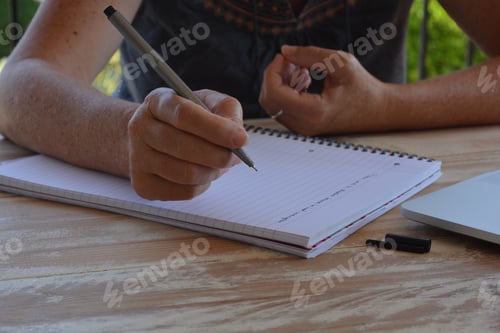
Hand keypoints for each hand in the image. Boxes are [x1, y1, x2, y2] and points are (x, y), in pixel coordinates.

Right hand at [128, 88, 247, 200]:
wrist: (151, 139)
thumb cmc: (186, 119)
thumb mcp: (206, 102)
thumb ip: (226, 111)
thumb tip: (238, 135)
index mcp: (157, 102)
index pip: (184, 115)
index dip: (215, 128)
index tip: (241, 139)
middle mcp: (141, 128)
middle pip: (184, 147)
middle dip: (219, 155)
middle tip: (236, 157)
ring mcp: (138, 158)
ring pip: (186, 173)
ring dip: (213, 172)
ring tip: (220, 164)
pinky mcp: (143, 184)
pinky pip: (184, 192)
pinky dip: (203, 185)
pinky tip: (204, 174)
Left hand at [259, 45, 388, 135]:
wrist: (378, 111)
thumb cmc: (363, 87)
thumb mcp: (340, 63)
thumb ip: (310, 55)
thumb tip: (285, 51)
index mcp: (314, 112)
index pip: (274, 93)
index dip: (273, 71)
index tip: (285, 57)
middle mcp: (304, 125)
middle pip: (268, 100)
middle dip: (274, 75)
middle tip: (291, 61)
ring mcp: (302, 129)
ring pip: (272, 105)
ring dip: (280, 82)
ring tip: (301, 70)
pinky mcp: (302, 127)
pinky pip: (282, 109)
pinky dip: (285, 91)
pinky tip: (303, 80)